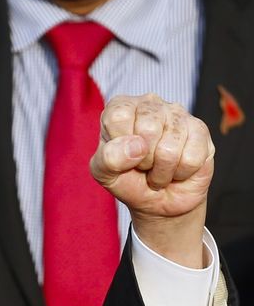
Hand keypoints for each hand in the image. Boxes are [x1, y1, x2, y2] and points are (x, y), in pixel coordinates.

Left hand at [90, 94, 214, 267]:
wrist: (156, 203)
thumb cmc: (126, 182)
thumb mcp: (103, 174)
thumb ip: (108, 158)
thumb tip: (135, 146)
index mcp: (120, 108)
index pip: (119, 114)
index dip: (120, 145)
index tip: (122, 159)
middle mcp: (150, 103)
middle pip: (148, 128)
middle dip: (142, 161)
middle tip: (142, 168)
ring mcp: (179, 115)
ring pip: (171, 143)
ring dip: (162, 170)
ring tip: (158, 172)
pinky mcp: (202, 132)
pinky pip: (193, 154)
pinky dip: (182, 172)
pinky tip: (177, 171)